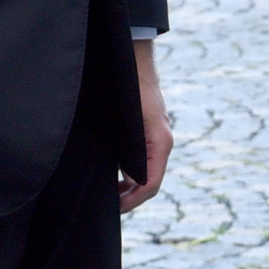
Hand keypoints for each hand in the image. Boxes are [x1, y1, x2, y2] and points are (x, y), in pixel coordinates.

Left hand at [121, 39, 171, 213]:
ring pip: (144, 172)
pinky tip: (111, 173)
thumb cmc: (131, 85)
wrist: (133, 59)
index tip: (116, 208)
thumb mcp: (132, 118)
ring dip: (128, 185)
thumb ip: (133, 149)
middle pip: (149, 182)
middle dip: (130, 197)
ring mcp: (154, 138)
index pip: (151, 184)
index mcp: (160, 142)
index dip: (134, 200)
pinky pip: (141, 160)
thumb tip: (129, 178)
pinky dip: (127, 172)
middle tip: (109, 206)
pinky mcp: (146, 132)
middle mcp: (160, 143)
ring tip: (108, 194)